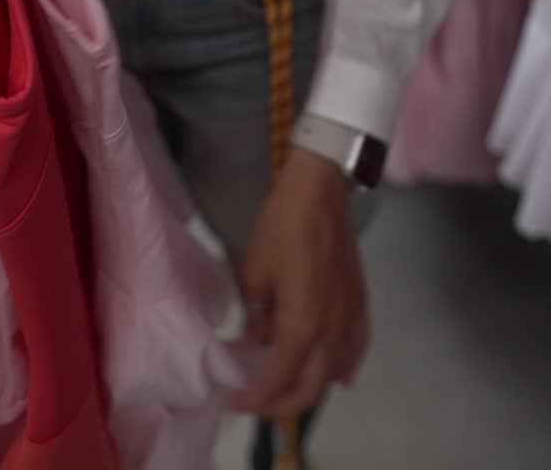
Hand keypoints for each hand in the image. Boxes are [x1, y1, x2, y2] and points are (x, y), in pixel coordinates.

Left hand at [233, 148, 369, 419]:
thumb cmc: (282, 227)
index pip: (278, 379)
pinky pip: (356, 347)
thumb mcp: (254, 270)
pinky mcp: (360, 302)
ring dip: (311, 386)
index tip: (235, 400)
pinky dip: (346, 366)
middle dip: (281, 404)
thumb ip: (254, 313)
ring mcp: (350, 317)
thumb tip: (255, 337)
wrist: (319, 192)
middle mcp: (330, 331)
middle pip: (310, 388)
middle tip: (258, 402)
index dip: (256, 397)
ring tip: (287, 386)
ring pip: (335, 372)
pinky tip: (339, 374)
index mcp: (301, 326)